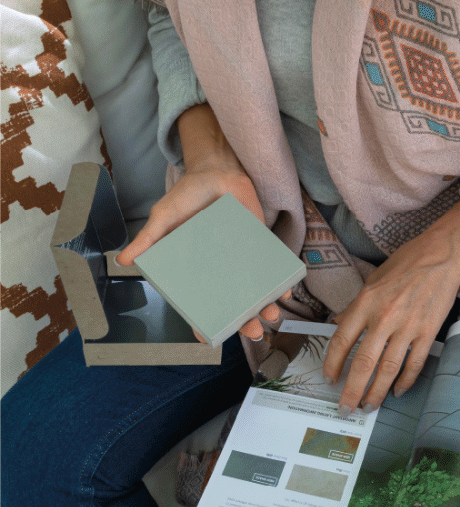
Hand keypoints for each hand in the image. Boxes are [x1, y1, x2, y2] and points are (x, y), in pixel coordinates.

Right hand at [117, 105, 285, 341]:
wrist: (218, 169)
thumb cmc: (188, 195)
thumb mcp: (164, 216)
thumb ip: (148, 239)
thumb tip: (124, 261)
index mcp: (194, 270)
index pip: (198, 303)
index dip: (202, 322)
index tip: (206, 337)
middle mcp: (219, 271)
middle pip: (232, 304)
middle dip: (243, 321)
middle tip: (252, 331)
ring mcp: (240, 260)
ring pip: (254, 292)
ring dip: (265, 307)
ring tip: (272, 315)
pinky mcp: (259, 247)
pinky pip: (271, 269)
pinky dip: (280, 282)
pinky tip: (286, 290)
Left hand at [322, 198, 459, 413]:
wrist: (442, 255)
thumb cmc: (406, 263)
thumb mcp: (372, 281)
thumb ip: (355, 307)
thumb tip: (339, 326)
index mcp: (366, 302)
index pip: (341, 341)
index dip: (332, 364)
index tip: (329, 380)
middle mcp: (384, 317)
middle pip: (363, 363)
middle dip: (352, 390)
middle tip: (346, 408)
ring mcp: (408, 326)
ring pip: (388, 369)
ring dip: (376, 392)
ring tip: (368, 407)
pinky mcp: (428, 331)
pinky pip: (414, 364)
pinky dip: (405, 381)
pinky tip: (397, 391)